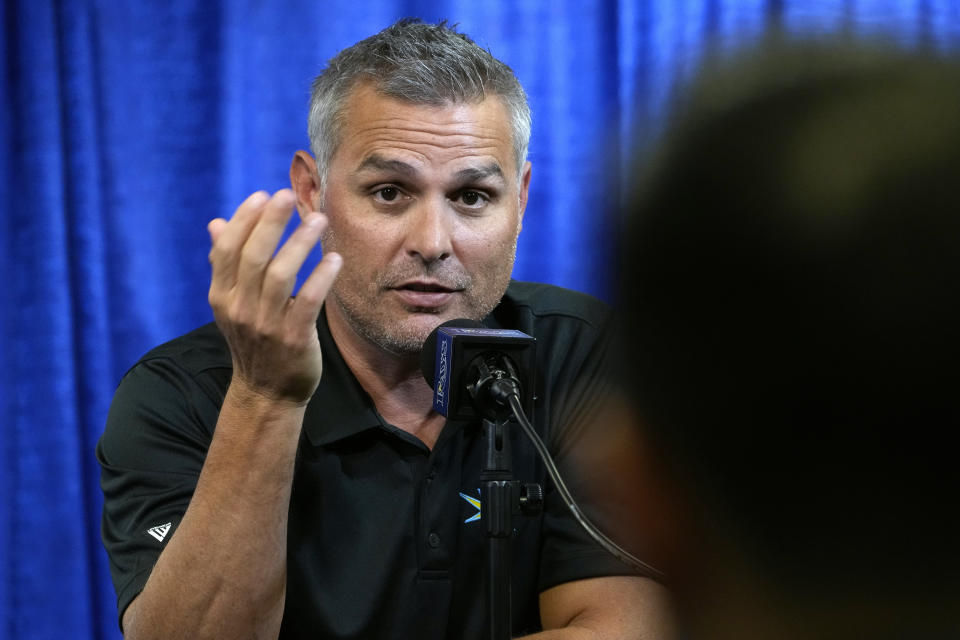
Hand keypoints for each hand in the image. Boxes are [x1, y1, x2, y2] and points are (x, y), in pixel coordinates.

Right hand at [207, 189, 341, 404]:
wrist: (267, 392)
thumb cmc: (254, 339)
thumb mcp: (232, 304)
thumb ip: (225, 264)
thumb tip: (215, 223)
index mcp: (222, 296)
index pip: (227, 250)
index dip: (244, 220)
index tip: (263, 195)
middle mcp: (240, 308)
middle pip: (253, 257)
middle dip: (270, 223)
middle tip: (288, 195)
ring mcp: (266, 325)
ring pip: (280, 275)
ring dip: (300, 243)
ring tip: (318, 220)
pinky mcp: (294, 339)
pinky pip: (307, 302)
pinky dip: (320, 278)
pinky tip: (334, 259)